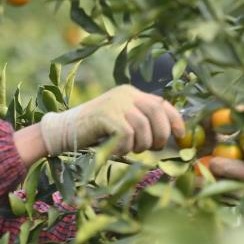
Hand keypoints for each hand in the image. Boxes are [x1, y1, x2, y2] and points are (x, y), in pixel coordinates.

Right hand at [40, 85, 184, 155]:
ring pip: (143, 126)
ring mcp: (115, 103)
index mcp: (131, 93)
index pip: (161, 103)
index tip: (180, 136)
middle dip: (161, 134)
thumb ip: (140, 122)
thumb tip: (167, 138)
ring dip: (141, 144)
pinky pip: (127, 135)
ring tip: (129, 150)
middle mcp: (125, 94)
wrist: (63, 130)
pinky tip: (115, 149)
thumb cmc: (94, 132)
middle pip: (156, 112)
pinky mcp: (106, 115)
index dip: (175, 120)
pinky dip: (124, 147)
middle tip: (153, 148)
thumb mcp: (120, 121)